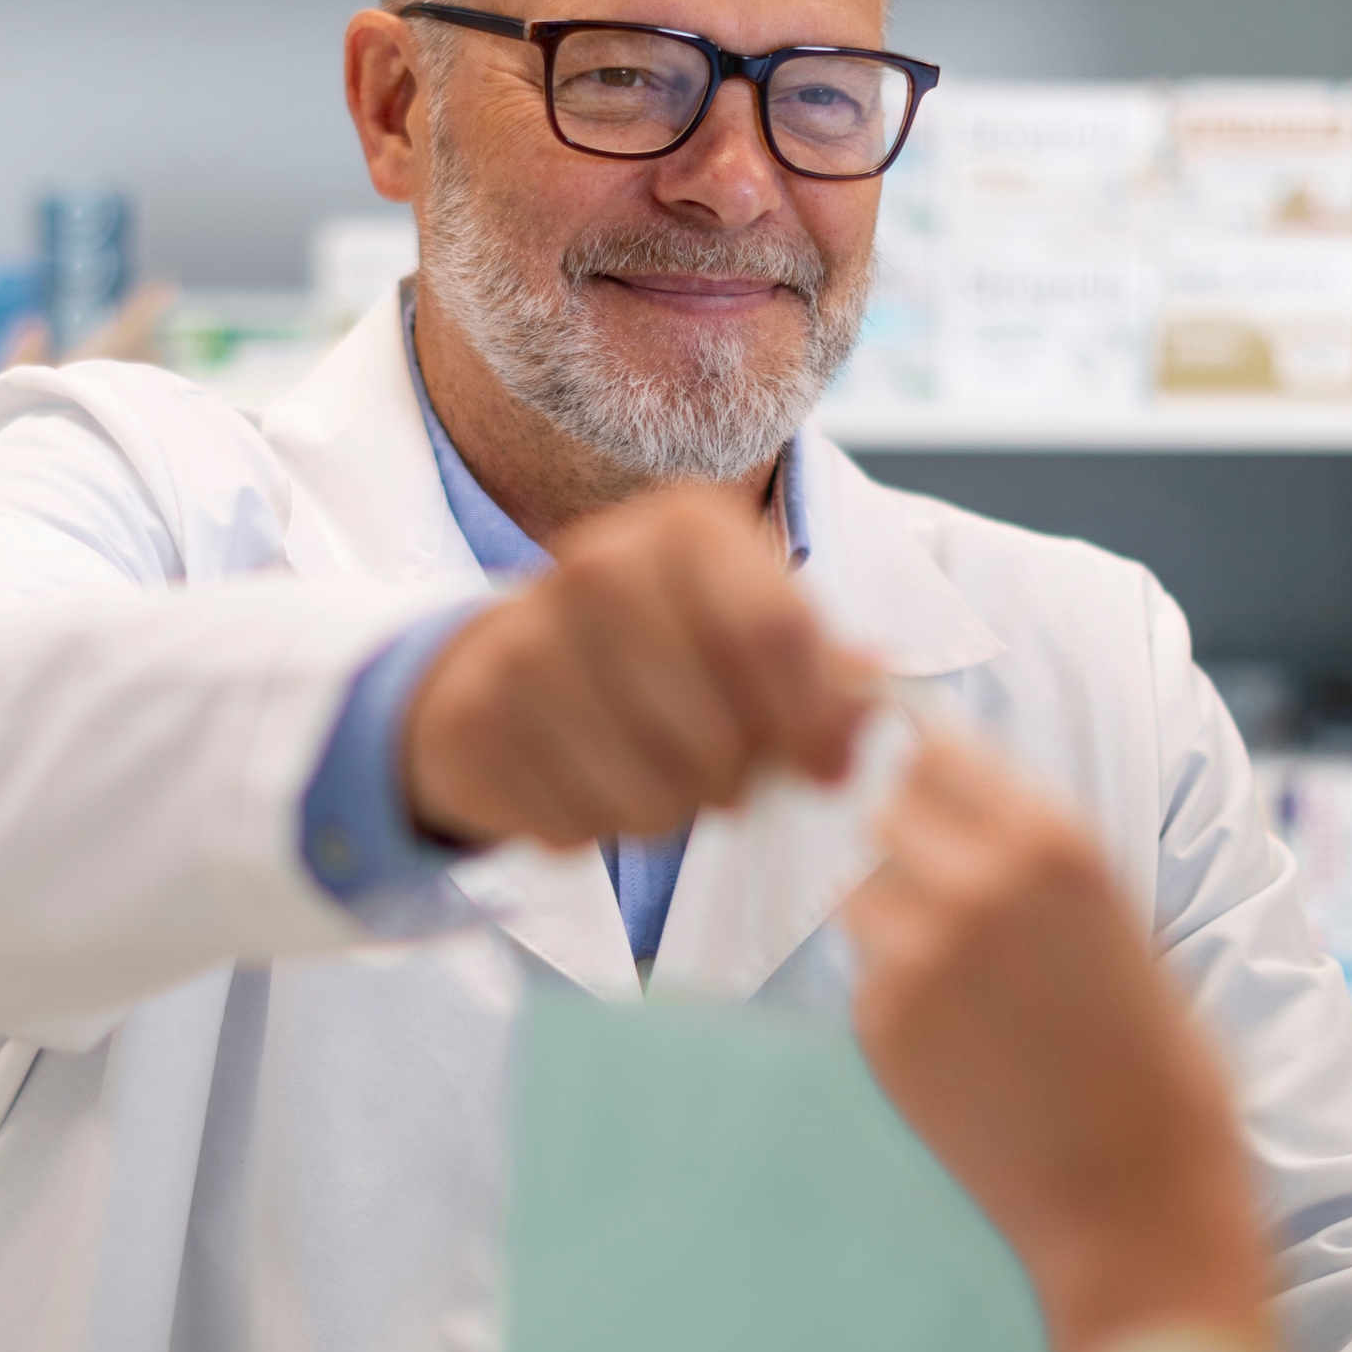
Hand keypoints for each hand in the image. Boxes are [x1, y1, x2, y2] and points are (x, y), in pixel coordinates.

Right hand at [401, 484, 882, 851]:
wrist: (509, 662)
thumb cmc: (662, 646)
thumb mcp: (749, 626)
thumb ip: (822, 666)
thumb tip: (874, 702)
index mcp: (685, 527)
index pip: (774, 635)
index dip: (816, 720)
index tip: (831, 768)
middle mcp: (597, 563)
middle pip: (718, 733)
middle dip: (738, 775)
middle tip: (727, 768)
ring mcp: (526, 641)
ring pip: (650, 793)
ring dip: (670, 807)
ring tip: (661, 773)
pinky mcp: (476, 717)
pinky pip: (578, 824)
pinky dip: (597, 824)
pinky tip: (591, 779)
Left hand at [847, 731, 1272, 1351]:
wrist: (1138, 1200)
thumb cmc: (1155, 1065)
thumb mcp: (1121, 921)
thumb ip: (1035, 861)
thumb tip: (959, 809)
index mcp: (1053, 841)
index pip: (934, 749)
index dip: (922, 766)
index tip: (918, 778)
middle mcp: (974, 883)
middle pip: (881, 810)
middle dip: (903, 839)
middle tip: (941, 888)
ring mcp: (915, 955)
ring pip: (859, 891)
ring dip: (889, 910)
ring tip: (956, 970)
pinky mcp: (879, 1024)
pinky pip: (862, 971)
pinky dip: (890, 987)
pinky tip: (955, 1033)